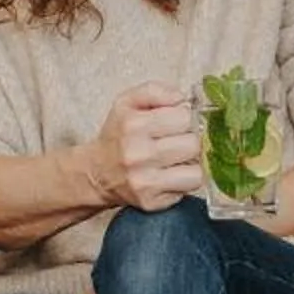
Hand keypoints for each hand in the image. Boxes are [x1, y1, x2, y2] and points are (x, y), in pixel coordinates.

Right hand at [84, 82, 202, 212]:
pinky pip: (188, 189)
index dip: (185, 118)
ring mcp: (145, 181)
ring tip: (177, 159)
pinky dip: (184, 181)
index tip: (177, 123)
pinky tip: (171, 175)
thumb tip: (183, 99)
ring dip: (192, 164)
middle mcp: (138, 154)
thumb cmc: (118, 135)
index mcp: (133, 125)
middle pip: (194, 144)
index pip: (185, 118)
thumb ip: (156, 91)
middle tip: (178, 142)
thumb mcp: (128, 102)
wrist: (97, 173)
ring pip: (197, 171)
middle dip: (190, 141)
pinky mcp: (151, 201)